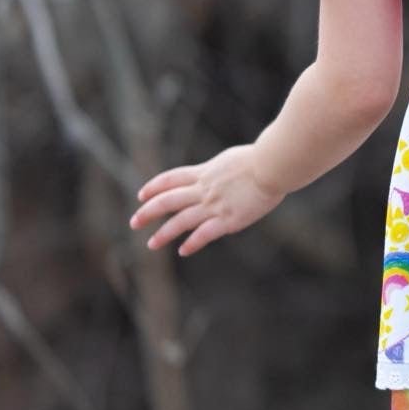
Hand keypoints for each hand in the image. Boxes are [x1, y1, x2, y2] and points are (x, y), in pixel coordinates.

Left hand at [129, 145, 285, 256]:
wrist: (273, 165)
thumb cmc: (263, 159)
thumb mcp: (232, 160)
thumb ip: (220, 171)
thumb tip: (216, 175)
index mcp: (205, 172)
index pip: (171, 179)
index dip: (153, 187)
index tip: (141, 195)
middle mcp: (204, 189)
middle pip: (168, 201)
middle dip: (148, 212)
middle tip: (134, 222)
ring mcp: (215, 205)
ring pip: (181, 220)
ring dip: (164, 233)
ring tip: (151, 244)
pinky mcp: (228, 219)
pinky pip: (204, 234)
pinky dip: (192, 243)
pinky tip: (183, 250)